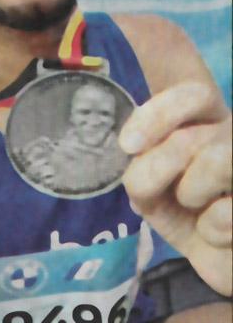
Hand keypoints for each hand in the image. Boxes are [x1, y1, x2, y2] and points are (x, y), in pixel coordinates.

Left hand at [119, 81, 231, 295]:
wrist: (217, 255)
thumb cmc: (182, 212)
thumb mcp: (150, 186)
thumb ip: (144, 167)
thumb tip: (136, 150)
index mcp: (209, 122)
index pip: (195, 95)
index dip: (159, 114)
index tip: (127, 146)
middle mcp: (232, 136)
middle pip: (188, 136)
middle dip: (158, 168)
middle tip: (158, 189)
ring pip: (216, 161)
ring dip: (189, 193)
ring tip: (195, 206)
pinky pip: (225, 213)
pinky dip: (210, 230)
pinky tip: (218, 233)